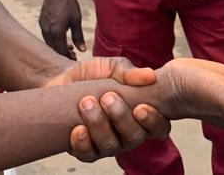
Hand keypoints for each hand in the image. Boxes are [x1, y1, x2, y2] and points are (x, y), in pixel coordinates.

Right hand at [39, 0, 84, 58]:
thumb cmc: (68, 3)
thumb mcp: (76, 19)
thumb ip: (78, 36)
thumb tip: (82, 50)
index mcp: (56, 32)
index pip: (60, 51)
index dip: (67, 57)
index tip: (75, 58)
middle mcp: (46, 31)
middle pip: (53, 49)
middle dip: (62, 54)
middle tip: (73, 55)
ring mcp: (42, 26)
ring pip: (49, 43)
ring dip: (58, 47)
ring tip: (69, 47)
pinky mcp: (41, 22)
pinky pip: (46, 36)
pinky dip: (53, 40)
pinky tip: (61, 37)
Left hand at [45, 57, 171, 162]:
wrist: (64, 79)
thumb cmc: (96, 75)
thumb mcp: (113, 67)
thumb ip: (130, 73)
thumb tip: (151, 76)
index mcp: (142, 114)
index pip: (159, 128)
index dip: (153, 122)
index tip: (140, 107)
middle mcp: (128, 134)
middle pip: (134, 138)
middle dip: (121, 118)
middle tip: (107, 97)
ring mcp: (108, 144)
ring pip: (111, 146)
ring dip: (99, 125)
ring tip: (87, 103)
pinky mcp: (87, 149)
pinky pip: (89, 155)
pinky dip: (83, 143)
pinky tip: (77, 128)